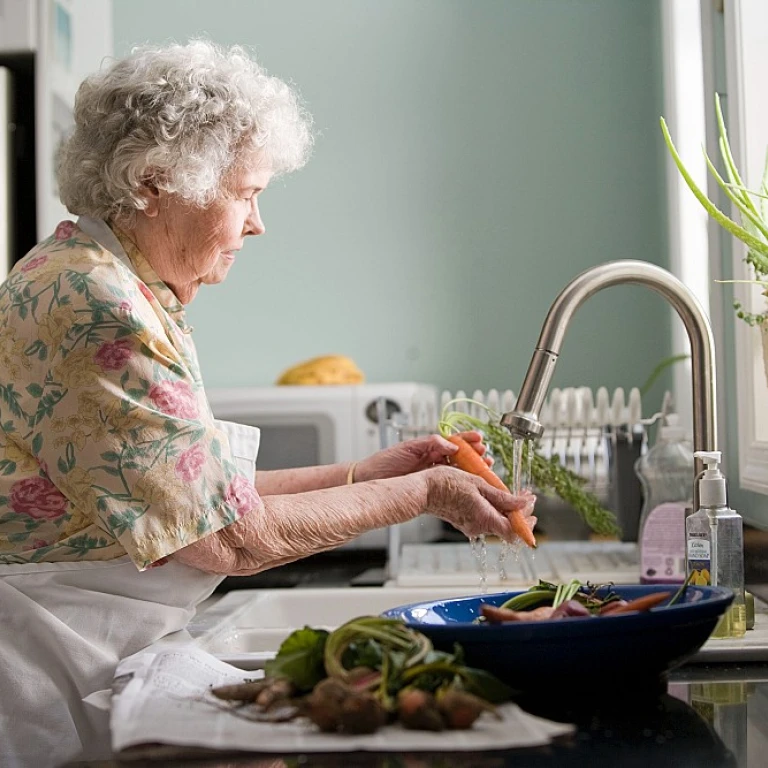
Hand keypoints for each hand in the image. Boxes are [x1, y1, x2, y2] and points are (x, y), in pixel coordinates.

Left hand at [355, 431, 491, 481]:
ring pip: (459, 471)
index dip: (468, 440)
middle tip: (486, 457)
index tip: (480, 439)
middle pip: (461, 457)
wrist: (369, 480)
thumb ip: (430, 444)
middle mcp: (433, 460)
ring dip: (473, 470)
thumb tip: (451, 444)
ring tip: (485, 469)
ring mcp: (433, 475)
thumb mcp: (408, 448)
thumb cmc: (384, 462)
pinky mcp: (430, 488)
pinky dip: (462, 484)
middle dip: (476, 455)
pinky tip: (471, 485)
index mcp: (429, 448)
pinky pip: (450, 485)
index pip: (454, 441)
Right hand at [422, 465, 536, 543]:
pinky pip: (485, 518)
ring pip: (497, 522)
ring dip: (507, 509)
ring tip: (510, 493)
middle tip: (525, 496)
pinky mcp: (464, 522)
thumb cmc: (446, 484)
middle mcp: (478, 527)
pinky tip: (493, 496)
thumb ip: (502, 497)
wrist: (422, 490)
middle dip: (519, 512)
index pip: (514, 531)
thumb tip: (523, 503)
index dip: (527, 521)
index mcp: (485, 519)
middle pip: (507, 526)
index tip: (531, 504)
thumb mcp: (478, 484)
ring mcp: (470, 526)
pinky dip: (494, 509)